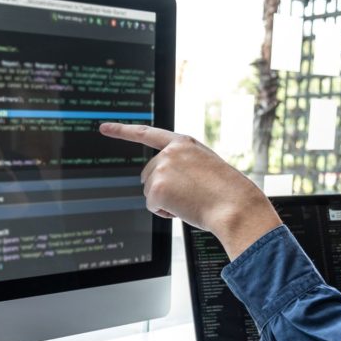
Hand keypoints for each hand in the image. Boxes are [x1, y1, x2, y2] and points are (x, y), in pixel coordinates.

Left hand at [100, 123, 281, 259]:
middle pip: (147, 175)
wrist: (235, 206)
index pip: (146, 133)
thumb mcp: (205, 167)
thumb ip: (182, 166)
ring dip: (165, 201)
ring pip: (149, 192)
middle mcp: (170, 152)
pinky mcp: (157, 187)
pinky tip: (184, 208)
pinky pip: (152, 206)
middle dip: (161, 188)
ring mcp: (162, 168)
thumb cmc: (227, 191)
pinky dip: (165, 213)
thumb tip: (162, 184)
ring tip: (191, 200)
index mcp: (184, 143)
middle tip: (188, 194)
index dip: (122, 131)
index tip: (104, 127)